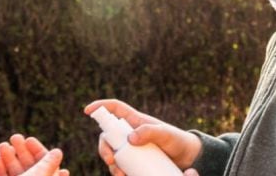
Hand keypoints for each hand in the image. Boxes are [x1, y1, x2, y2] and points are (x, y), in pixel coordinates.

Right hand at [0, 133, 68, 175]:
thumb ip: (49, 163)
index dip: (37, 152)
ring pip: (13, 171)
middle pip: (27, 168)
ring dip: (8, 156)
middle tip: (15, 137)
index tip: (29, 140)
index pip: (44, 168)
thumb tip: (57, 152)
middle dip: (21, 151)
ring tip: (2, 146)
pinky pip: (0, 175)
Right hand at [85, 99, 201, 173]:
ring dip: (111, 164)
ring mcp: (131, 148)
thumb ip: (149, 132)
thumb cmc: (177, 141)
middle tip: (111, 160)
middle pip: (107, 136)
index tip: (87, 111)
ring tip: (121, 174)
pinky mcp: (135, 162)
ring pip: (112, 153)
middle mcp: (130, 133)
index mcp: (135, 121)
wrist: (188, 159)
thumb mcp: (165, 134)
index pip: (114, 108)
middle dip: (103, 148)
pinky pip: (120, 166)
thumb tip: (130, 139)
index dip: (100, 106)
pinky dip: (118, 172)